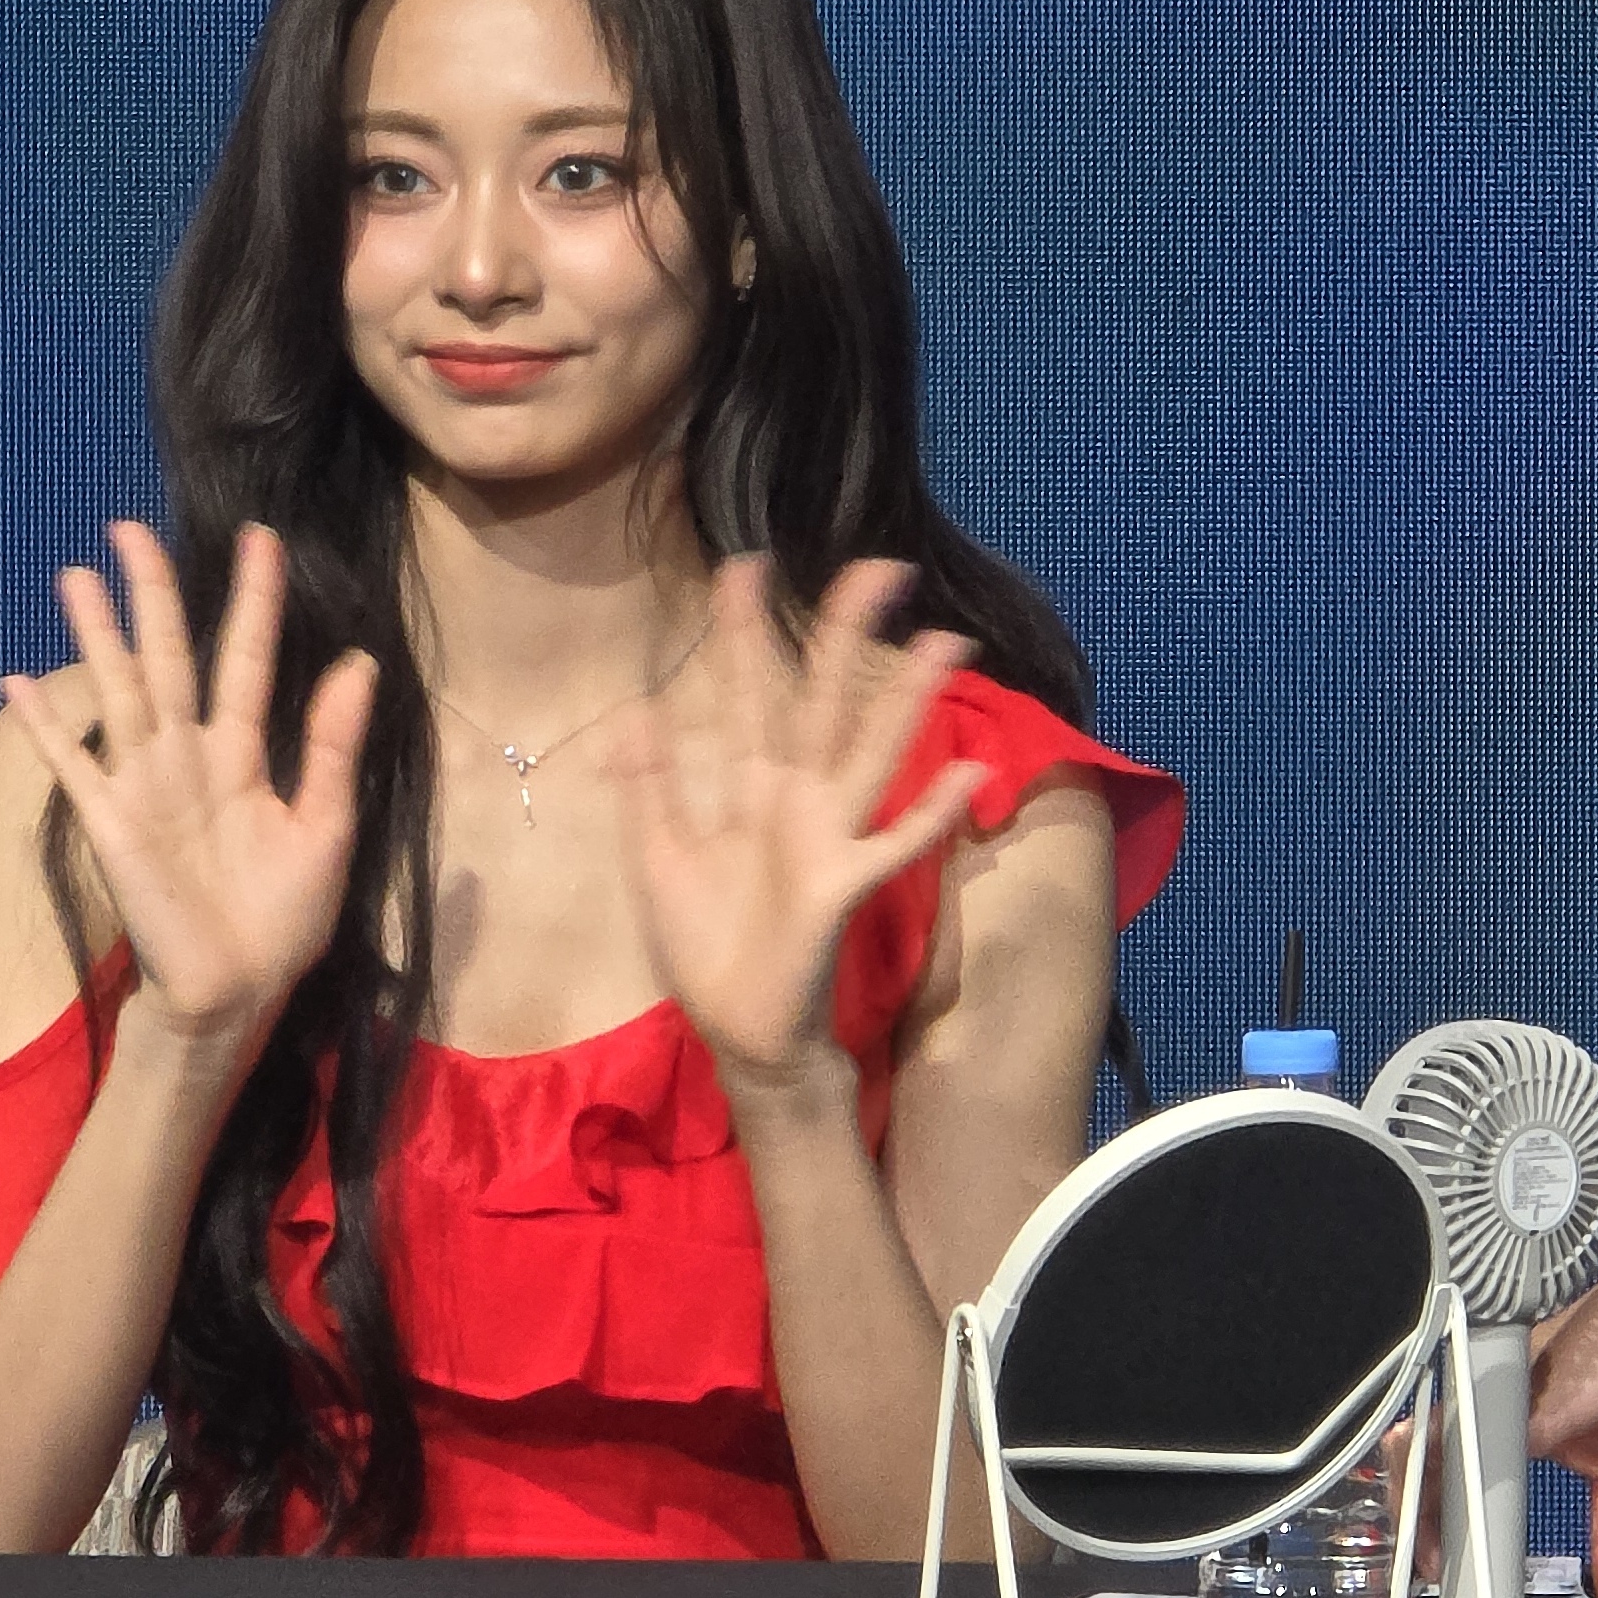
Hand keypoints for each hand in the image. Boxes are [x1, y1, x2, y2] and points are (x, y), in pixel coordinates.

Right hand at [0, 521, 375, 1055]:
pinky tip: (12, 681)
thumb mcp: (327, 827)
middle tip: (130, 529)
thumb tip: (359, 660)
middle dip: (152, 593)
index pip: (248, 659)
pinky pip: (72, 764)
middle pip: (168, 656)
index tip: (261, 538)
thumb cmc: (283, 918)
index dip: (254, 601)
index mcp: (245, 755)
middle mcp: (188, 756)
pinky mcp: (110, 822)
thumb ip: (335, 745)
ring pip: (118, 691)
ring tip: (75, 576)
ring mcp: (144, 785)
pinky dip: (43, 725)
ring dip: (95, 635)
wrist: (236, 992)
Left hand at [604, 557, 983, 1099]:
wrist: (739, 1034)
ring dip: (908, 701)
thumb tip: (629, 712)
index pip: (748, 695)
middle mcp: (796, 801)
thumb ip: (648, 789)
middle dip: (845, 636)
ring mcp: (825, 839)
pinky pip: (893, 844)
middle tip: (876, 565)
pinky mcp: (839, 886)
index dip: (744, 634)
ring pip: (870, 753)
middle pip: (822, 702)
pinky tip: (969, 777)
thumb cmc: (707, 947)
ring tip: (945, 641)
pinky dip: (932, 815)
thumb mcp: (660, 861)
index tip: (744, 564)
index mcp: (748, 790)